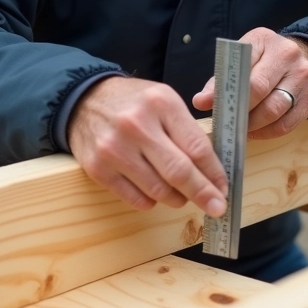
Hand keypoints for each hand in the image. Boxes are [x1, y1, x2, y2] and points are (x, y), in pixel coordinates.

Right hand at [68, 76, 228, 216]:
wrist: (83, 100)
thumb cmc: (132, 103)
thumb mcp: (163, 101)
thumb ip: (186, 131)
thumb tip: (212, 171)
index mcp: (161, 103)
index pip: (196, 147)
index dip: (214, 173)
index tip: (224, 188)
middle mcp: (137, 125)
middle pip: (179, 172)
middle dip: (203, 194)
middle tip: (217, 207)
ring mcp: (115, 148)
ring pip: (159, 190)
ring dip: (177, 199)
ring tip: (181, 196)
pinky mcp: (98, 169)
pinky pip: (136, 199)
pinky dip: (151, 201)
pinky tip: (153, 191)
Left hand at [192, 28, 307, 139]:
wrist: (305, 57)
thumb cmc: (264, 60)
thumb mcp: (242, 59)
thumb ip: (221, 78)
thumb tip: (200, 102)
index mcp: (264, 40)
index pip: (241, 67)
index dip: (223, 90)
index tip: (206, 106)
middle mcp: (288, 54)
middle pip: (259, 91)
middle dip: (238, 111)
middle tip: (225, 123)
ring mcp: (305, 74)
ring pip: (274, 110)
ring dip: (252, 125)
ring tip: (239, 129)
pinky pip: (288, 123)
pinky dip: (267, 133)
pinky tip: (256, 132)